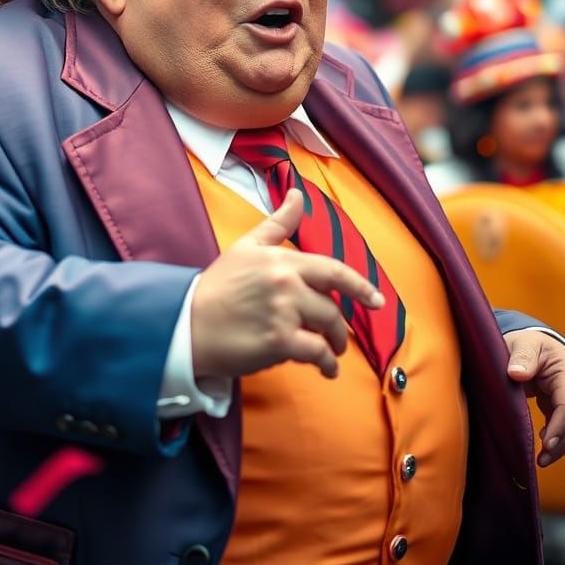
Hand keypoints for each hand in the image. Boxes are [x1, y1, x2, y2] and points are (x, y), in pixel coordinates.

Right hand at [191, 189, 383, 380]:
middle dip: (340, 325)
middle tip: (338, 336)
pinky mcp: (278, 342)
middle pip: (332, 306)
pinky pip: (316, 354)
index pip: (333, 270)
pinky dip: (326, 364)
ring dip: (335, 346)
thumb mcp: (247, 246)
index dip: (360, 286)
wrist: (187, 323)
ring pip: (327, 329)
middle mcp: (286, 283)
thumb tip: (299, 195)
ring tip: (331, 355)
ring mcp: (283, 313)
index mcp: (282, 259)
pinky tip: (325, 370)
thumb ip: (278, 223)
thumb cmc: (217, 286)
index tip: (378, 300)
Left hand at [505, 329, 564, 467]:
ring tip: (542, 460)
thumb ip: (521, 357)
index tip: (545, 443)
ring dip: (560, 445)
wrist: (538, 343)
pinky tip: (545, 448)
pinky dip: (557, 438)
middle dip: (560, 442)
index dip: (558, 426)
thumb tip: (516, 374)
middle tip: (542, 460)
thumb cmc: (529, 343)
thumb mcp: (522, 343)